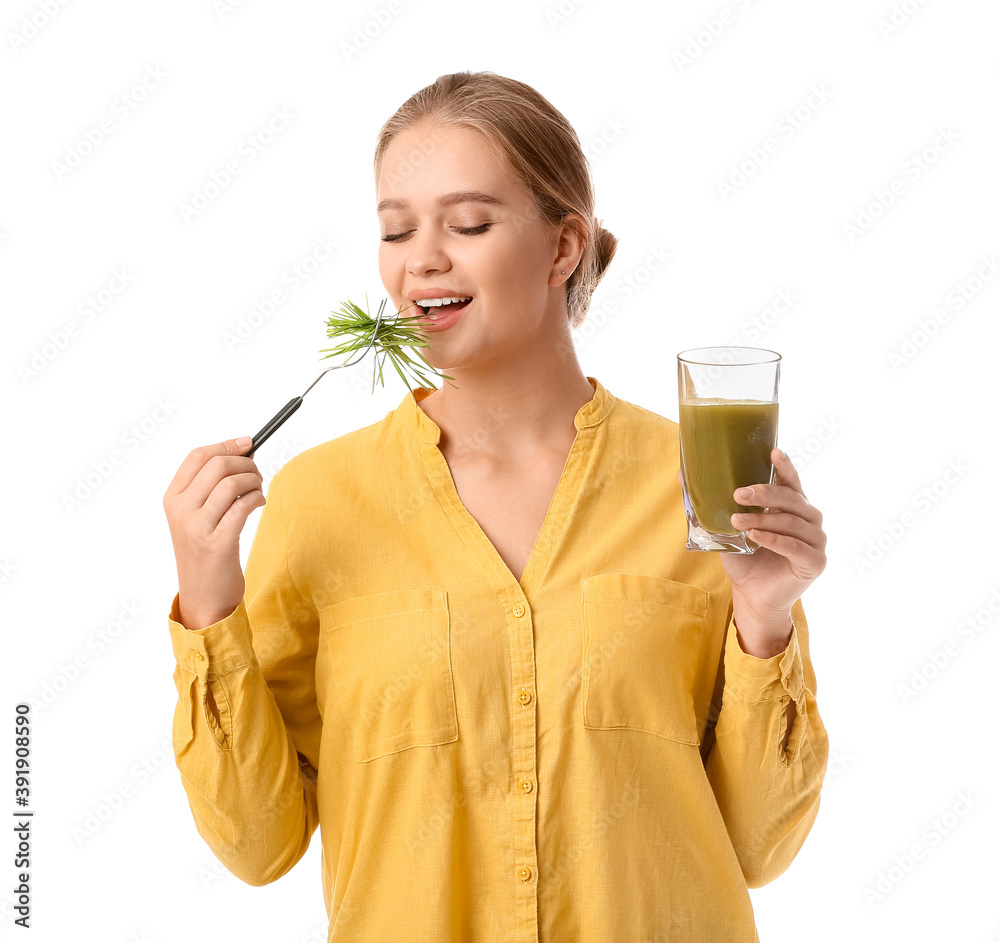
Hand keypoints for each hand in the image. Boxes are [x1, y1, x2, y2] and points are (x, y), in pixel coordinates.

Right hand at [162, 436, 264, 629]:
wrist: (204, 595)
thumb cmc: (206, 550)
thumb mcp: (197, 516)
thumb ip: (211, 486)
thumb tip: (242, 450)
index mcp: (172, 498)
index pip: (197, 456)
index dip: (226, 445)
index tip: (247, 443)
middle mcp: (180, 510)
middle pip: (218, 466)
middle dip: (245, 463)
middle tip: (257, 473)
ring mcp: (197, 527)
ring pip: (232, 484)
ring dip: (254, 481)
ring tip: (258, 490)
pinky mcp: (218, 543)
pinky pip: (243, 506)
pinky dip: (258, 498)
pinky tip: (259, 502)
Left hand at [720, 448, 826, 654]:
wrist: (752, 597)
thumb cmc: (744, 560)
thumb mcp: (724, 528)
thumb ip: (711, 504)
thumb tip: (682, 475)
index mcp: (794, 507)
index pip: (791, 481)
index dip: (785, 466)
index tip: (772, 452)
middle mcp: (810, 520)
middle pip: (791, 499)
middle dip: (764, 493)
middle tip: (738, 493)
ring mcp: (816, 541)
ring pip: (791, 521)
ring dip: (763, 518)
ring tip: (737, 521)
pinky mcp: (815, 562)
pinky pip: (795, 546)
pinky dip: (774, 539)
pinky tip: (755, 536)